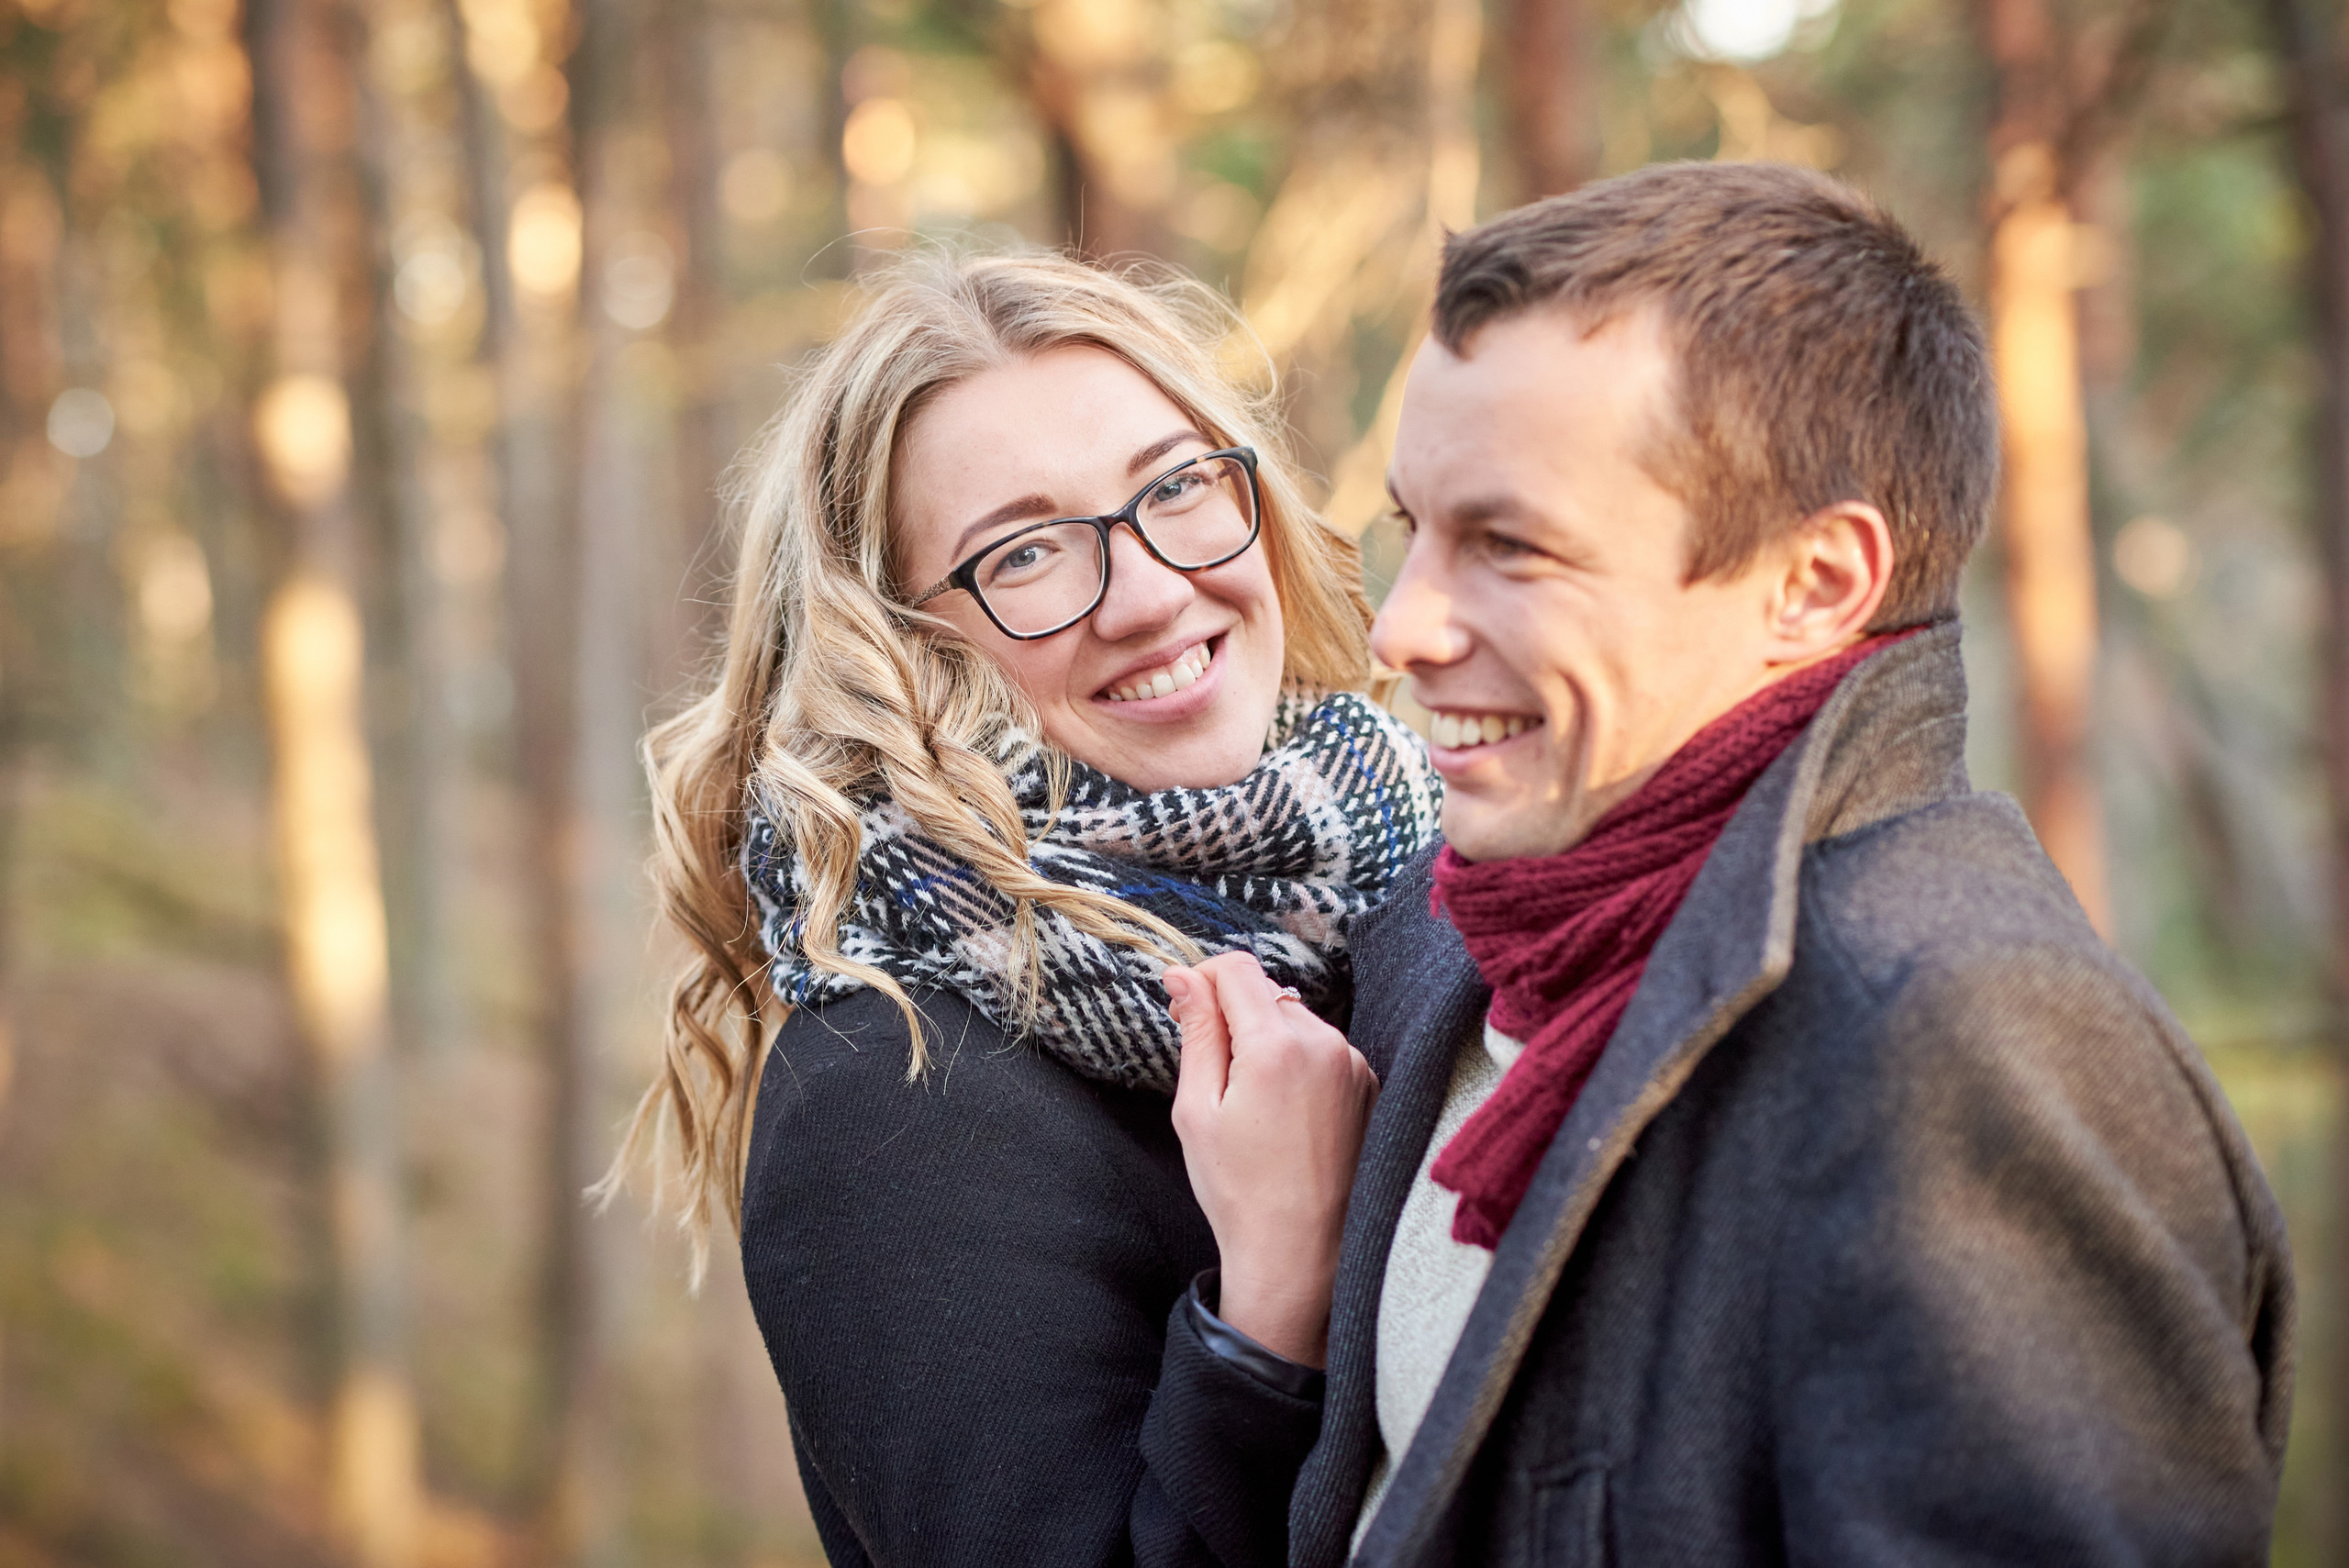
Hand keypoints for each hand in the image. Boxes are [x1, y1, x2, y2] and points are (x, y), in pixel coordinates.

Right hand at [1165, 952, 1378, 1367]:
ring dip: (1267, 1039)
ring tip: (1251, 1102)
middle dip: (1233, 1015)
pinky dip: (1298, 1062)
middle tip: (1211, 1070)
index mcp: (1277, 1045)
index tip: (1185, 1010)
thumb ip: (1196, 1032)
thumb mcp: (1196, 1109)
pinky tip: (1284, 1113)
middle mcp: (1325, 1043)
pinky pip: (1323, 1049)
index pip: (1237, 968)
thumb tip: (1183, 977)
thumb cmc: (1238, 1190)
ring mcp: (1354, 1064)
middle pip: (1267, 992)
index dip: (1202, 979)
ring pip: (1296, 1019)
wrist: (1299, 1253)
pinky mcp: (1369, 1085)